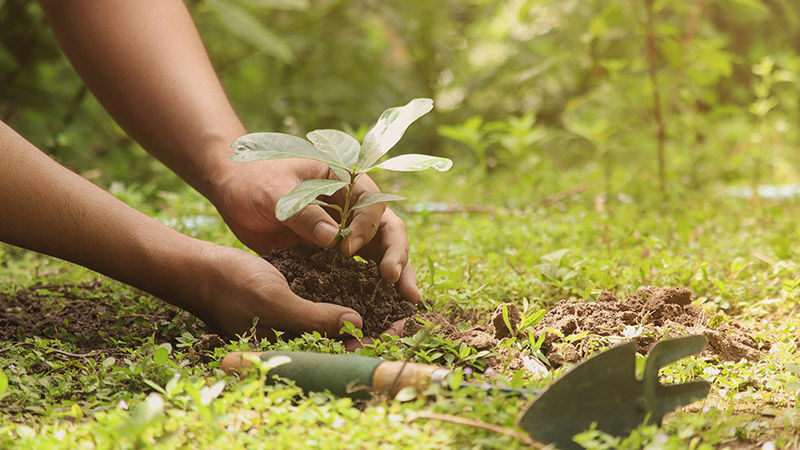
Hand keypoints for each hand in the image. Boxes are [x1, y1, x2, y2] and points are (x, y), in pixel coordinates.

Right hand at [191, 244, 406, 345]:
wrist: (203, 269)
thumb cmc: (233, 286)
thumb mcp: (275, 302)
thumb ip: (314, 318)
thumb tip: (355, 324)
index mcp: (296, 346)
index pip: (345, 350)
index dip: (377, 340)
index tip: (406, 327)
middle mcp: (301, 336)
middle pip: (349, 338)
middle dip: (380, 327)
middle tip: (411, 312)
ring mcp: (298, 319)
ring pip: (342, 321)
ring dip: (368, 311)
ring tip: (397, 299)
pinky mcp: (296, 301)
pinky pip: (328, 303)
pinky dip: (348, 296)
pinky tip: (368, 283)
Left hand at [209, 157, 420, 302]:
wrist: (232, 190)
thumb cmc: (253, 179)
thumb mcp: (275, 192)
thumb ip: (304, 213)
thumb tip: (334, 239)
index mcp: (347, 182)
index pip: (373, 206)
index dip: (366, 229)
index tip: (345, 250)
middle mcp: (354, 207)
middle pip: (388, 232)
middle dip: (398, 257)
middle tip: (400, 285)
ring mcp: (345, 231)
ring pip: (379, 254)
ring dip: (394, 276)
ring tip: (407, 302)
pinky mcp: (331, 254)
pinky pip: (356, 271)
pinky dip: (368, 289)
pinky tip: (379, 310)